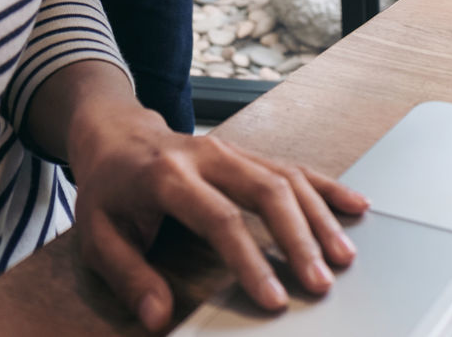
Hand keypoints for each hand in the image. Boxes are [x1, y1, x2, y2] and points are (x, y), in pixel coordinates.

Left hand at [68, 106, 368, 331]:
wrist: (116, 134)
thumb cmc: (108, 190)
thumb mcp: (96, 236)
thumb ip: (128, 276)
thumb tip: (158, 316)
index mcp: (167, 176)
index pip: (220, 219)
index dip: (251, 260)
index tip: (273, 298)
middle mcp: (208, 156)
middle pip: (267, 192)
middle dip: (299, 240)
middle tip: (321, 283)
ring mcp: (233, 149)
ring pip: (287, 177)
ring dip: (320, 217)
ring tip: (344, 257)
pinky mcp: (248, 152)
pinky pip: (294, 167)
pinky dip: (327, 187)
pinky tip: (355, 206)